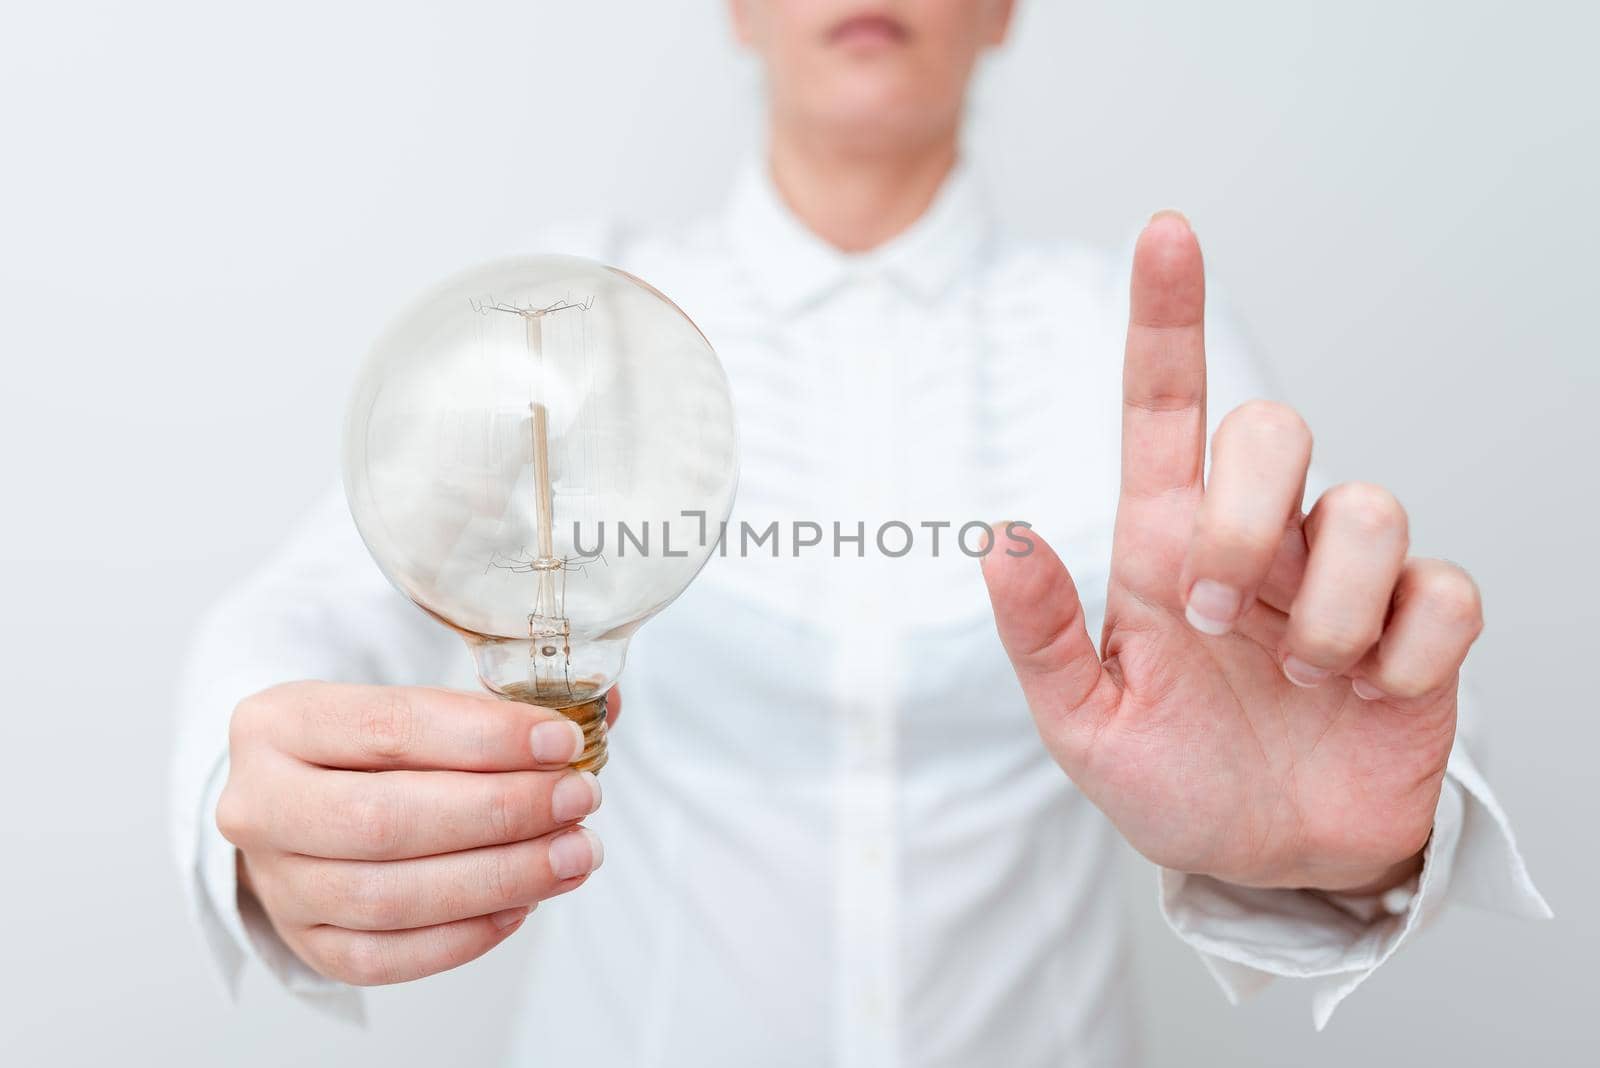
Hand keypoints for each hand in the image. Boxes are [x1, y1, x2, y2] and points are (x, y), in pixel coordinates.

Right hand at [216, 682, 619, 984]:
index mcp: (279, 721)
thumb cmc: (373, 746)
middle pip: (386, 820)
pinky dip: (464, 935)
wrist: (300, 798)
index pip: (391, 727)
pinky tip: (522, 904)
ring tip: (573, 855)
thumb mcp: (418, 701)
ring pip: (388, 896)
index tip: (563, 744)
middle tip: (579, 802)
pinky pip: (386, 957)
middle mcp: (258, 803)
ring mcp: (275, 882)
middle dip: (500, 813)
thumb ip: (505, 703)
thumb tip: (604, 705)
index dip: (487, 739)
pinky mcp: (303, 942)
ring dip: (499, 878)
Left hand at [981, 213, 1480, 892]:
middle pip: (1274, 427)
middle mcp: (1259, 539)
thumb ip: (1042, 638)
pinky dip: (1406, 654)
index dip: (1167, 316)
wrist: (1268, 862)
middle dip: (1244, 516)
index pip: (1165, 404)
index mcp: (1167, 543)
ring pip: (1368, 504)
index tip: (1165, 231)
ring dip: (1328, 611)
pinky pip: (1445, 591)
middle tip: (1215, 616)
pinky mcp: (1421, 629)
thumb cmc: (1174, 778)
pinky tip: (1370, 695)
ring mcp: (1344, 577)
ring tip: (1302, 679)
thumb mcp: (1085, 724)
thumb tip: (997, 541)